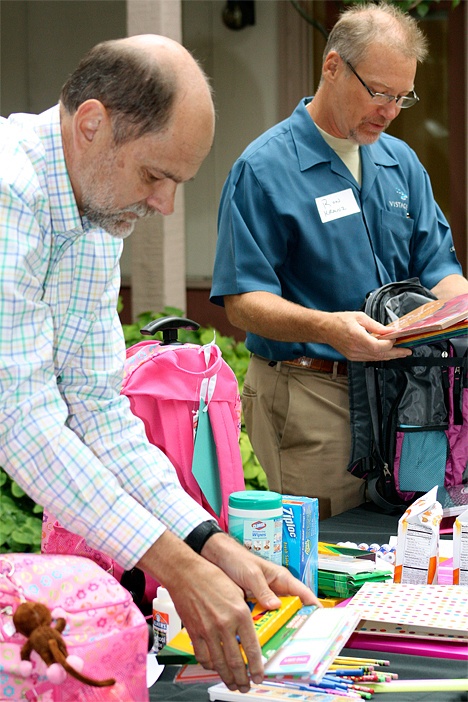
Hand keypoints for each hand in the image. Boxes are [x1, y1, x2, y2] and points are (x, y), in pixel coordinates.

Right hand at [138, 530, 317, 691]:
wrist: (186, 573)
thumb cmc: (213, 577)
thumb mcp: (238, 590)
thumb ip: (246, 611)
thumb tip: (252, 628)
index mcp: (240, 613)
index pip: (251, 648)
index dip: (256, 667)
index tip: (259, 676)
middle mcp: (225, 625)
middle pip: (235, 661)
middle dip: (242, 679)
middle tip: (246, 687)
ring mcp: (208, 631)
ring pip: (219, 663)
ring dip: (227, 678)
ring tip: (232, 685)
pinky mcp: (194, 632)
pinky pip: (202, 656)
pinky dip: (209, 666)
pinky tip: (214, 668)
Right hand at [318, 311, 412, 361]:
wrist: (325, 329)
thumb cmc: (340, 320)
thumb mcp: (360, 318)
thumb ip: (376, 326)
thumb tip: (390, 330)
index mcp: (357, 338)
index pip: (378, 347)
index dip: (389, 345)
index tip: (396, 338)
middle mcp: (356, 349)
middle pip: (380, 355)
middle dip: (395, 354)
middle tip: (407, 351)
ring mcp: (354, 355)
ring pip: (376, 359)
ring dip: (389, 356)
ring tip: (401, 353)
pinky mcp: (353, 357)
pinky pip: (369, 359)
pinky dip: (380, 356)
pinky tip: (387, 353)